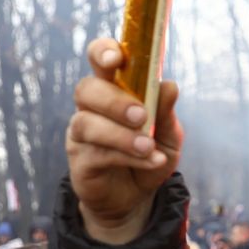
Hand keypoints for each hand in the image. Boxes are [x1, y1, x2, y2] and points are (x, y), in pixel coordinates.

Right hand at [67, 38, 183, 245]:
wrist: (137, 196)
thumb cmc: (150, 153)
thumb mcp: (168, 134)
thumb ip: (166, 111)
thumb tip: (169, 85)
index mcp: (113, 88)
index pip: (99, 59)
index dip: (103, 52)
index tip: (116, 58)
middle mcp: (91, 107)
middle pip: (87, 89)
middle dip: (114, 100)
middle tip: (141, 116)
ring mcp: (81, 134)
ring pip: (87, 123)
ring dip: (121, 134)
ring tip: (148, 146)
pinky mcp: (80, 161)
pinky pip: (97, 153)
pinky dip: (127, 156)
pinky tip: (152, 161)